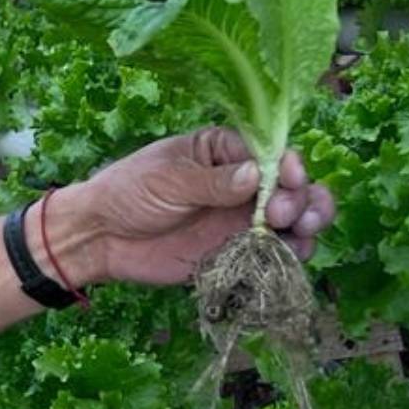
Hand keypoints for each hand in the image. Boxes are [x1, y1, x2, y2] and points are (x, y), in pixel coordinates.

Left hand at [53, 127, 335, 286]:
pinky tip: (290, 257)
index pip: (271, 152)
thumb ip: (212, 182)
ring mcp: (241, 217)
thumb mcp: (168, 179)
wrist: (102, 238)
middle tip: (286, 215)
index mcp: (224, 150)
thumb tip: (258, 175)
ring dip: (307, 225)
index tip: (291, 179)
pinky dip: (290, 254)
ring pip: (293, 219)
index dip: (288, 165)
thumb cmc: (129, 192)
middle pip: (292, 186)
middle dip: (303, 198)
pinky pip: (275, 252)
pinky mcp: (238, 251)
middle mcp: (242, 182)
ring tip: (301, 236)